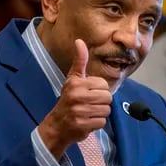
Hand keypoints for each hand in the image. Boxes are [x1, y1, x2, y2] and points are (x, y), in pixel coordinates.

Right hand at [37, 40, 111, 157]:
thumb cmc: (68, 100)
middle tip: (90, 104)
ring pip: (106, 110)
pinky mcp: (82, 125)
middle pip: (107, 97)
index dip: (99, 90)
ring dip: (100, 113)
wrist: (57, 125)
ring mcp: (79, 111)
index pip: (103, 84)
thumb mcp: (73, 79)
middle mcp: (77, 96)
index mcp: (76, 83)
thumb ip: (80, 61)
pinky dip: (97, 123)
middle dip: (101, 102)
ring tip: (89, 112)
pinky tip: (87, 121)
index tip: (89, 93)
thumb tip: (79, 41)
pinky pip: (102, 122)